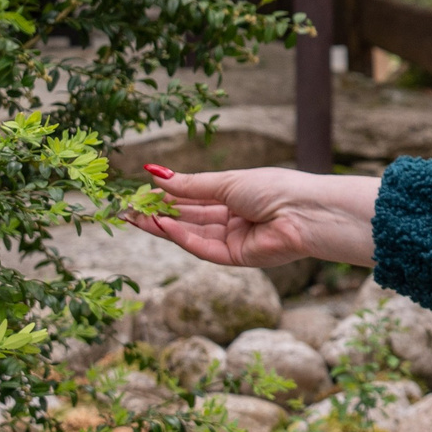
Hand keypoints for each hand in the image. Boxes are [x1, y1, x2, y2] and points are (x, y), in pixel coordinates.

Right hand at [124, 165, 380, 268]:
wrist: (304, 213)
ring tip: (135, 217)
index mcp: (235, 196)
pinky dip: (182, 237)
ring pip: (191, 234)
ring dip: (163, 226)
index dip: (168, 195)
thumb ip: (191, 185)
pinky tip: (162, 225)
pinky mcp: (236, 258)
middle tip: (127, 210)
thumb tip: (157, 173)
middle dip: (158, 214)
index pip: (195, 198)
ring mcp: (233, 240)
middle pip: (189, 218)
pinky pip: (203, 248)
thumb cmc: (274, 188)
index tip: (141, 191)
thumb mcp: (226, 182)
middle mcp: (233, 219)